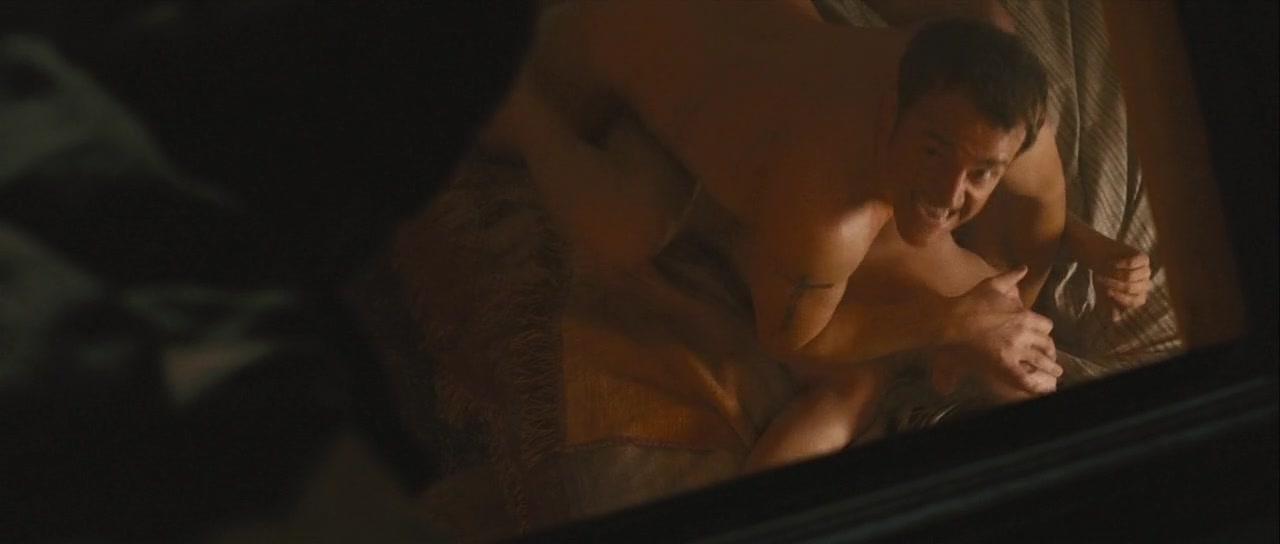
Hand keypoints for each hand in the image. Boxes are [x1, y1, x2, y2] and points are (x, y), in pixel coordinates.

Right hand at [938, 266, 1061, 395]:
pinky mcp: (1004, 364)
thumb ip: (1010, 276)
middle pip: (1047, 344)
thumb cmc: (970, 303)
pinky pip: (1025, 378)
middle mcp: (1024, 332)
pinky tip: (1043, 391)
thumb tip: (1024, 268)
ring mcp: (1015, 349)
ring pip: (1041, 362)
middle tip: (1052, 359)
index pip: (1046, 326)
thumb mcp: (991, 284)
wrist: (952, 320)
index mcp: (1024, 315)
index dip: (1045, 333)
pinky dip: (1035, 387)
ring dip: (1050, 369)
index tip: (1042, 338)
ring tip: (1055, 375)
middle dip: (1050, 352)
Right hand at [1085, 240, 1151, 321]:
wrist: (1101, 256)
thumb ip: (1110, 305)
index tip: (1106, 292)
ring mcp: (1146, 270)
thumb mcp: (1103, 294)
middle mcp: (1145, 284)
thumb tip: (1115, 319)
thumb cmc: (1104, 277)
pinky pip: (1132, 263)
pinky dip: (1119, 263)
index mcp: (1139, 296)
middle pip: (1132, 288)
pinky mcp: (1143, 258)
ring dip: (1114, 273)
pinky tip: (1112, 262)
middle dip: (1113, 284)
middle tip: (1100, 280)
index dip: (1120, 297)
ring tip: (1104, 270)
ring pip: (1131, 276)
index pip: (1135, 301)